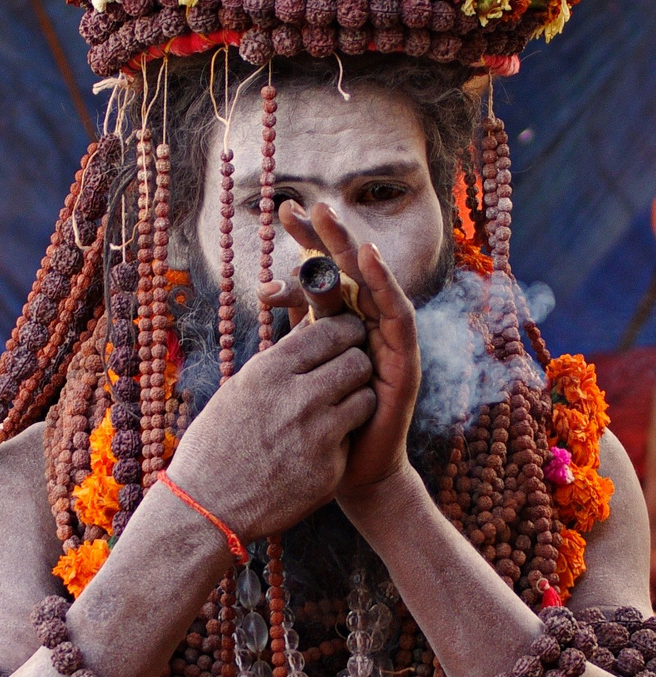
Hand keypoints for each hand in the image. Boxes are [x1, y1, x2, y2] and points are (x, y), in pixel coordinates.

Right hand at [167, 313, 375, 542]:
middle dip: (356, 364)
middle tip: (347, 373)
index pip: (332, 331)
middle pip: (358, 362)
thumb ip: (281, 358)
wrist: (208, 507)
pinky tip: (317, 447)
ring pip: (366, 398)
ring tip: (337, 408)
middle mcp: (298, 398)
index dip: (347, 330)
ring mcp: (317, 436)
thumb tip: (312, 324)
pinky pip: (352, 439)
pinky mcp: (330, 470)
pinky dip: (341, 440)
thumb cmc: (219, 441)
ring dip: (356, 400)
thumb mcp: (241, 387)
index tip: (348, 337)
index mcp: (271, 371)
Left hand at [259, 202, 420, 506]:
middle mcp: (366, 324)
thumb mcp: (303, 368)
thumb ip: (297, 330)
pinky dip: (384, 284)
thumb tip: (269, 290)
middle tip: (300, 203)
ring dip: (351, 247)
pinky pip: (397, 315)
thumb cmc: (323, 423)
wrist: (352, 473)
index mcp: (339, 324)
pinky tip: (367, 258)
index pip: (322, 274)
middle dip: (324, 235)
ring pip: (371, 284)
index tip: (279, 212)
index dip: (304, 242)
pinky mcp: (406, 358)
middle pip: (346, 270)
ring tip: (330, 216)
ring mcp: (388, 339)